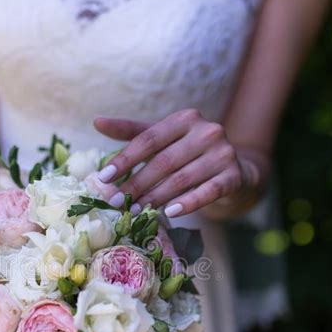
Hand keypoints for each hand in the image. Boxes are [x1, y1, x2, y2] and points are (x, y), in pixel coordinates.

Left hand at [94, 110, 263, 217]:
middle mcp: (207, 131)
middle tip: (116, 202)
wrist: (234, 169)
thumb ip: (132, 133)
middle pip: (164, 161)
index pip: (149, 139)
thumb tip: (97, 122)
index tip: (104, 178)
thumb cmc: (189, 153)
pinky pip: (207, 192)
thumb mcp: (163, 140)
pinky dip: (187, 203)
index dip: (125, 159)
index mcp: (186, 118)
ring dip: (155, 197)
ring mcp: (223, 153)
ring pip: (182, 179)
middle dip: (137, 183)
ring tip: (135, 211)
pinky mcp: (234, 176)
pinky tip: (169, 213)